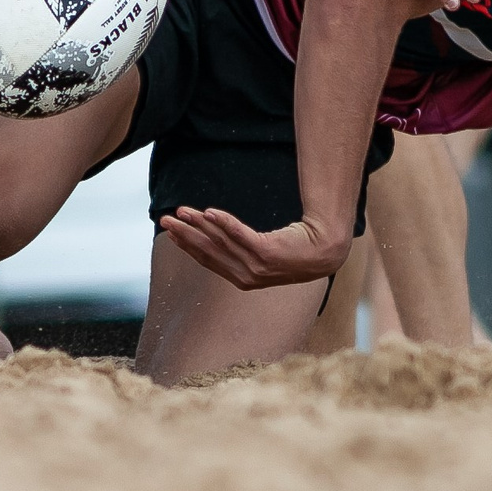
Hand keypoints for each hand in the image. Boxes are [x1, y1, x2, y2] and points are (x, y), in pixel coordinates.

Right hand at [157, 208, 348, 288]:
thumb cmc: (295, 250)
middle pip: (209, 252)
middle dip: (185, 235)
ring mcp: (258, 266)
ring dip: (199, 225)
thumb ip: (241, 250)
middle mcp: (247, 276)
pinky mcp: (268, 252)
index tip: (172, 232)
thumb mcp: (263, 255)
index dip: (188, 246)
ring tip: (183, 211)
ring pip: (221, 242)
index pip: (208, 260)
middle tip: (166, 220)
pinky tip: (210, 212)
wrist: (325, 251)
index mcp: (242, 279)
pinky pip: (240, 235)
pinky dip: (224, 223)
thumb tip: (219, 236)